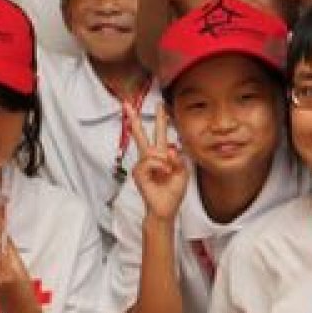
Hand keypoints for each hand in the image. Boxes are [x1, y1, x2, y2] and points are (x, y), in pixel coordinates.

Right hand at [128, 101, 187, 222]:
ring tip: (169, 171)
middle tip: (127, 105)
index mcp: (162, 154)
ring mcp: (142, 165)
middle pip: (141, 135)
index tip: (160, 105)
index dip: (161, 119)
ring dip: (164, 160)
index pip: (160, 133)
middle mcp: (150, 157)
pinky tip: (163, 174)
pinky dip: (160, 167)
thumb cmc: (173, 190)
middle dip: (135, 119)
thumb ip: (178, 158)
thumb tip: (169, 149)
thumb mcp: (183, 171)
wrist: (166, 207)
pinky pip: (150, 162)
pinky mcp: (138, 173)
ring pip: (151, 151)